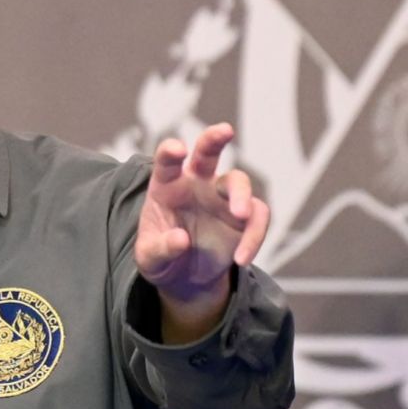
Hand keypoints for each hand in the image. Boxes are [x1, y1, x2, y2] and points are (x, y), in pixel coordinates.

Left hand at [135, 124, 269, 338]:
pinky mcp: (244, 217)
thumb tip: (181, 240)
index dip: (171, 152)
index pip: (166, 162)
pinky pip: (257, 216)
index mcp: (167, 186)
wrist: (185, 277)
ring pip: (238, 181)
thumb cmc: (161, 257)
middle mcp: (196, 183)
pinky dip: (254, 236)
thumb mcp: (150, 259)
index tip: (178, 149)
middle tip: (225, 130)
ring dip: (242, 195)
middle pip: (207, 152)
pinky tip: (241, 258)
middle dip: (215, 138)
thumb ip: (160, 249)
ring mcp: (222, 197)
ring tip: (241, 215)